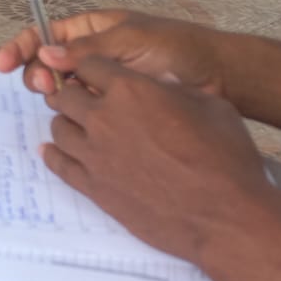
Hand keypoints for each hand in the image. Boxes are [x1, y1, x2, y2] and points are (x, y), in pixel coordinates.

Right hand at [0, 8, 227, 97]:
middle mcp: (91, 56)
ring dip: (54, 95)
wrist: (219, 79)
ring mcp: (102, 85)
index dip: (21, 47)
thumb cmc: (177, 50)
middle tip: (44, 87)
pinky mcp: (114, 111)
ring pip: (62, 91)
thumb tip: (44, 55)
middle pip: (46, 65)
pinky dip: (71, 116)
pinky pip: (83, 112)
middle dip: (36, 74)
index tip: (2, 64)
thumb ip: (87, 50)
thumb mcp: (130, 41)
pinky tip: (70, 122)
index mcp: (92, 30)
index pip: (45, 34)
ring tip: (61, 101)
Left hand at [42, 55, 280, 266]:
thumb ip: (174, 89)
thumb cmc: (226, 158)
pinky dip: (54, 155)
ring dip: (68, 124)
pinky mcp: (94, 187)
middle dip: (75, 94)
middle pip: (66, 95)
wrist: (226, 216)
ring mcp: (95, 154)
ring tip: (79, 128)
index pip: (88, 64)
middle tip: (87, 103)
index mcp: (130, 89)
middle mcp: (104, 118)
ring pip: (59, 128)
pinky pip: (59, 164)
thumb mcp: (209, 104)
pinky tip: (53, 152)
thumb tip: (162, 82)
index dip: (93, 68)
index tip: (97, 76)